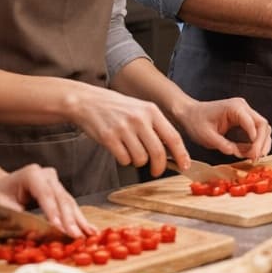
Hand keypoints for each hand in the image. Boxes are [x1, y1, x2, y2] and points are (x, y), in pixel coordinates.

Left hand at [0, 165, 92, 238]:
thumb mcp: (1, 208)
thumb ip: (17, 219)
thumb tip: (34, 234)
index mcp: (32, 174)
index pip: (46, 196)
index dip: (54, 213)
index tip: (60, 229)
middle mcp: (47, 175)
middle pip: (61, 199)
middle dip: (70, 220)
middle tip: (76, 236)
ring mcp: (55, 181)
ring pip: (69, 202)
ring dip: (79, 221)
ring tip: (89, 234)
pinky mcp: (59, 190)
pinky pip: (69, 205)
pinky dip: (78, 219)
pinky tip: (88, 229)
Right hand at [63, 83, 188, 175]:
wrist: (88, 101)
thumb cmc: (116, 108)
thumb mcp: (140, 109)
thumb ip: (156, 126)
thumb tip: (172, 150)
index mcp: (151, 111)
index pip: (173, 137)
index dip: (181, 155)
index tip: (184, 165)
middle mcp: (139, 119)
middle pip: (158, 152)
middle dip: (159, 167)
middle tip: (156, 171)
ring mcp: (124, 128)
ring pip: (141, 159)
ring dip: (138, 162)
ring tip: (131, 151)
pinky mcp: (109, 138)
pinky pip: (124, 159)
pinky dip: (124, 160)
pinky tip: (120, 150)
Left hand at [171, 97, 271, 160]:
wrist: (189, 114)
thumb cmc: (196, 122)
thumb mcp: (206, 136)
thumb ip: (222, 144)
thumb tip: (236, 152)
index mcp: (234, 108)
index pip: (253, 123)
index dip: (256, 140)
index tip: (254, 154)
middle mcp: (243, 108)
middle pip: (262, 125)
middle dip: (262, 143)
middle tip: (256, 158)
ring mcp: (245, 114)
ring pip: (263, 128)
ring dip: (262, 143)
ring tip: (256, 158)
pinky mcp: (244, 121)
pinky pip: (256, 132)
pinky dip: (257, 143)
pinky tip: (252, 154)